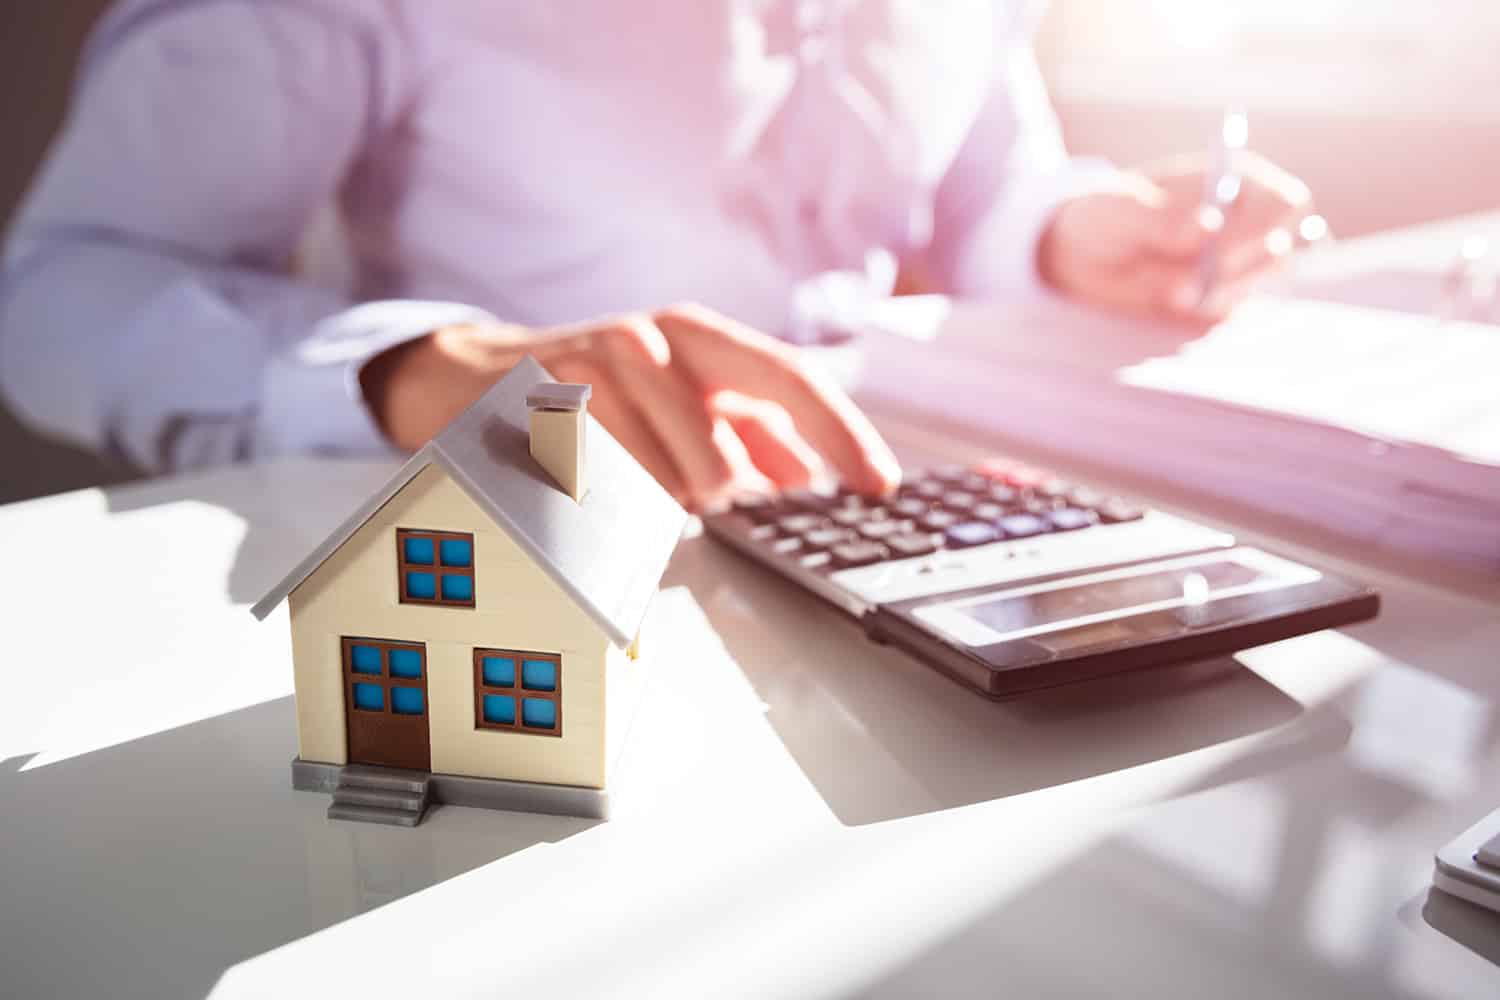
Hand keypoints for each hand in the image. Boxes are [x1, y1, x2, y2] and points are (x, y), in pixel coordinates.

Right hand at [360, 303, 900, 509]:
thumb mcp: (680, 401)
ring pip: (673, 460)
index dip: (843, 432)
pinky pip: (610, 475)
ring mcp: (600, 360)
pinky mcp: (548, 397)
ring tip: (638, 481)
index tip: (880, 483)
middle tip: (721, 499)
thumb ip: (747, 432)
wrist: (481, 377)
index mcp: (700, 337)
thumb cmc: (599, 395)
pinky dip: (616, 493)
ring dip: (670, 490)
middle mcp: (658, 337)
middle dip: (741, 471)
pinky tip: (593, 476)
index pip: (791, 378)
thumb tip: (805, 475)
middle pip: (740, 407)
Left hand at [1038, 152, 1314, 321]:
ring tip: (1175, 291)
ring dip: (1222, 292)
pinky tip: (1175, 300)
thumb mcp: (1121, 211)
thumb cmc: (1106, 216)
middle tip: (1194, 279)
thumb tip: (1209, 224)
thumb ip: (1161, 219)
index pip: (1287, 202)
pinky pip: (1232, 308)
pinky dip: (1206, 308)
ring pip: (1260, 282)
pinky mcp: (1220, 294)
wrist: (1082, 255)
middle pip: (1281, 248)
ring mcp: (1237, 260)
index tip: (1221, 250)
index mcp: (1235, 181)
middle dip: (1243, 269)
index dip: (1265, 228)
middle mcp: (1247, 219)